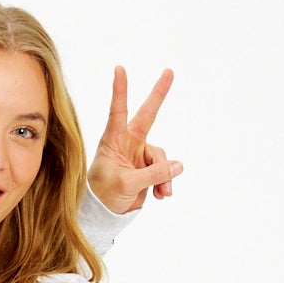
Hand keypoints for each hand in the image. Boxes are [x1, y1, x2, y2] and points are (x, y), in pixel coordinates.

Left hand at [86, 67, 183, 214]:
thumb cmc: (105, 195)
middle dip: (159, 93)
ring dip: (164, 176)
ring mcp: (140, 153)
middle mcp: (128, 142)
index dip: (119, 90)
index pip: (117, 111)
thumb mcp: (127, 184)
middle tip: (169, 71)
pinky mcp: (149, 166)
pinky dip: (165, 183)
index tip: (119, 68)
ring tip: (162, 194)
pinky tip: (161, 195)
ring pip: (162, 157)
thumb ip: (152, 174)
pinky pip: (165, 171)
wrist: (107, 214)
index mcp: (113, 140)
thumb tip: (178, 166)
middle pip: (148, 114)